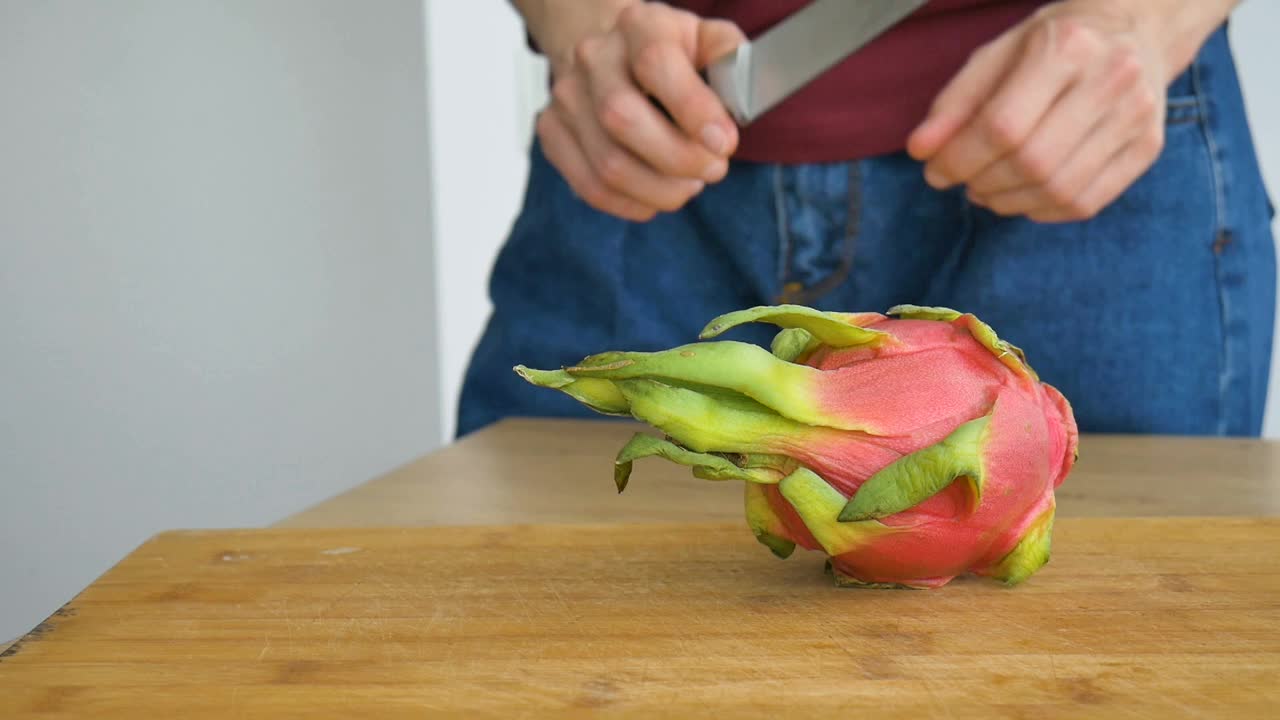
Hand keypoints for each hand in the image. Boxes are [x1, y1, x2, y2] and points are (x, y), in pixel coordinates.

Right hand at [534, 2, 743, 220]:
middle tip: (713, 170)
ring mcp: (567, 97)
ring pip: (608, 164)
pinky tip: (656, 196)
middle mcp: (593, 57)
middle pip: (622, 119)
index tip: (724, 143)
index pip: (655, 64)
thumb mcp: (708, 41)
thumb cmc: (671, 55)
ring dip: (660, 189)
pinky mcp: (552, 133)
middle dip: (678, 159)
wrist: (615, 54)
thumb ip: (732, 61)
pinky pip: (590, 186)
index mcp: (639, 25)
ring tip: (689, 184)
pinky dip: (632, 203)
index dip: (693, 110)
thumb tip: (740, 96)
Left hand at [907, 1, 1175, 222]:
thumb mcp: (996, 56)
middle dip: (983, 183)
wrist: (1133, 29)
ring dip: (1008, 202)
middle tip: (964, 181)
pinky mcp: (1149, 147)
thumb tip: (920, 151)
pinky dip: (1041, 211)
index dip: (960, 159)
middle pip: (1033, 162)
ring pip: (1059, 190)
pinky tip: (1021, 196)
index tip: (936, 172)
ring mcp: (1137, 116)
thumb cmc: (1053, 43)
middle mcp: (1112, 79)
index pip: (1003, 126)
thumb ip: (955, 103)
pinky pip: (1086, 203)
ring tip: (987, 189)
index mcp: (1069, 48)